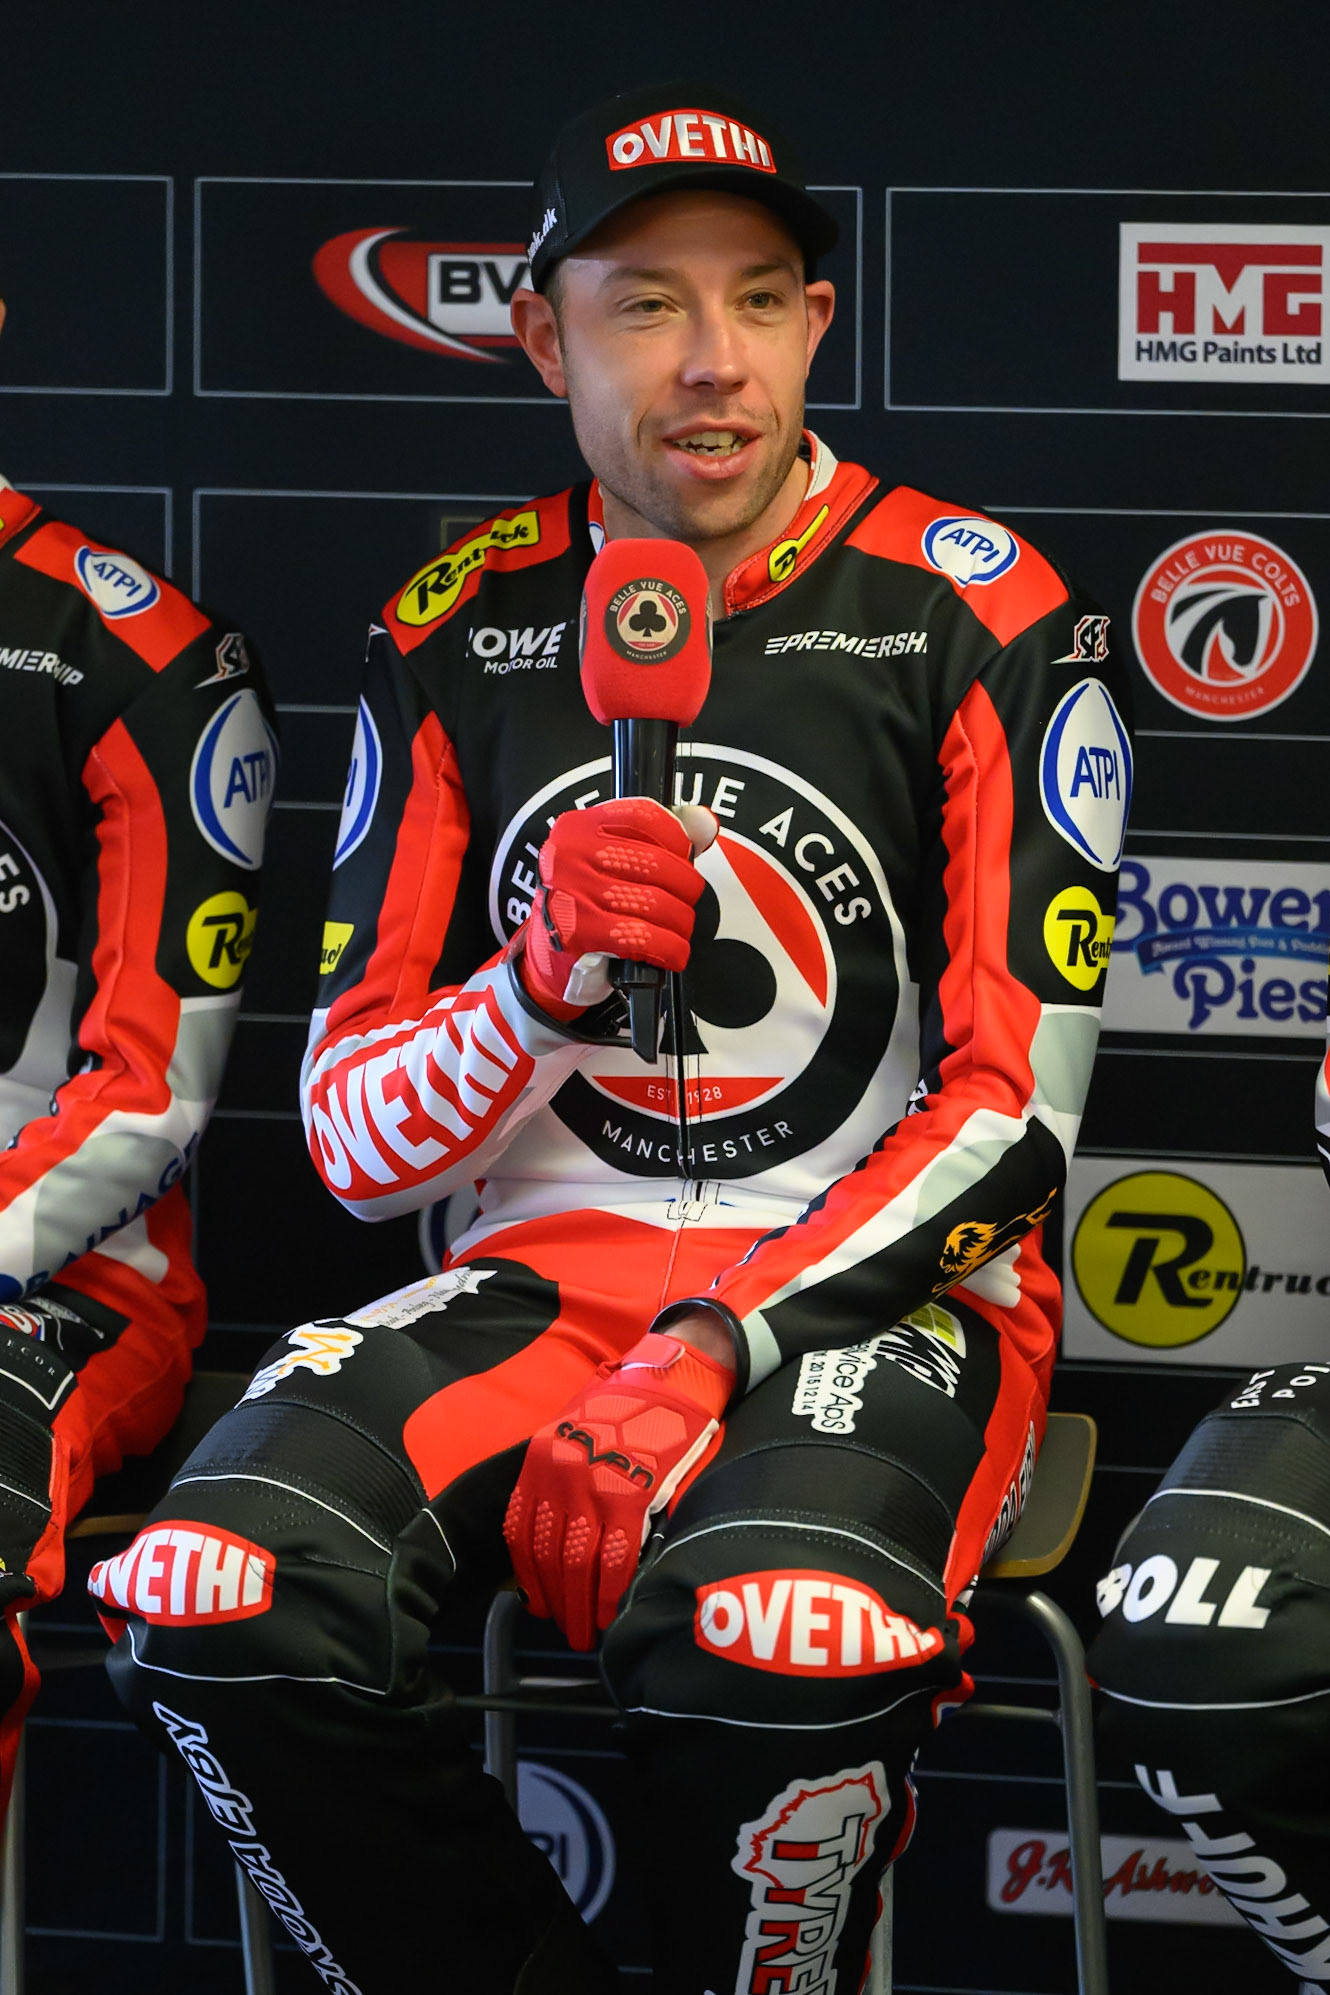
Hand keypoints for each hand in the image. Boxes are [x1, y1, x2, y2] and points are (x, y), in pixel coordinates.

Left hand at [503, 1330, 734, 1649]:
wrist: (671, 1377)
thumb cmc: (627, 1408)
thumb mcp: (576, 1434)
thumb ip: (563, 1482)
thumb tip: (559, 1543)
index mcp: (541, 1459)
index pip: (522, 1532)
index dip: (529, 1577)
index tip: (538, 1604)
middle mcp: (561, 1474)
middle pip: (548, 1555)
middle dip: (556, 1602)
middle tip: (566, 1628)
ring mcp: (595, 1486)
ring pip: (576, 1563)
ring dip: (580, 1605)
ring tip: (587, 1630)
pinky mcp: (633, 1495)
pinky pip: (616, 1556)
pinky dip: (611, 1590)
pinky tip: (613, 1610)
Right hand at [516, 798, 715, 1019]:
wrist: (549, 959)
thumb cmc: (589, 905)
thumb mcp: (616, 862)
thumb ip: (662, 837)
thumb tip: (705, 822)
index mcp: (579, 828)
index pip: (643, 816)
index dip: (676, 838)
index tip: (684, 857)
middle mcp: (569, 854)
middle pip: (655, 862)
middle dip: (684, 888)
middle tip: (685, 902)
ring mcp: (571, 893)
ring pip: (654, 903)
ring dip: (679, 923)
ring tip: (678, 930)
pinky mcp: (578, 933)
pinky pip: (644, 937)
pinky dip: (669, 948)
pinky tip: (672, 953)